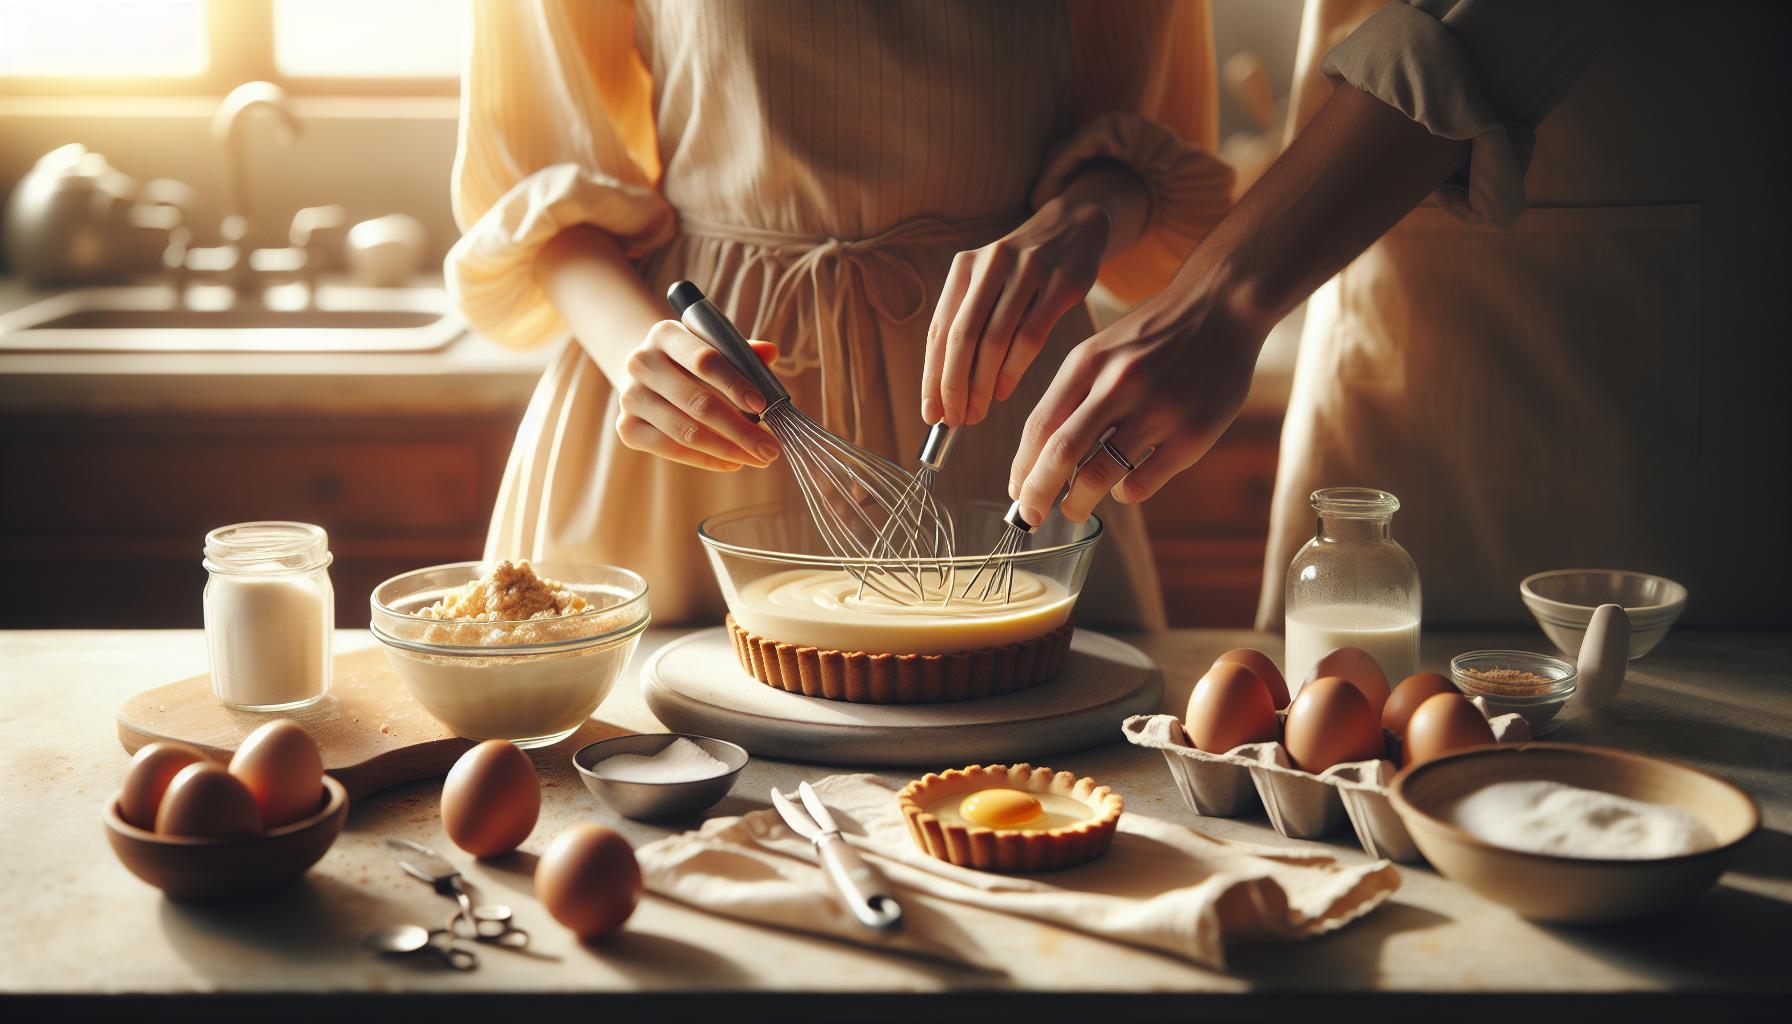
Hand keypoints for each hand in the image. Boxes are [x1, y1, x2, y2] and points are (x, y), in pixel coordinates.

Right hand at [615, 320, 782, 470]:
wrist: (647, 374)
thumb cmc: (691, 360)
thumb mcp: (714, 346)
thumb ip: (741, 351)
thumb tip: (770, 352)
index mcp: (665, 334)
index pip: (704, 360)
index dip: (735, 383)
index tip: (763, 405)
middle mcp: (641, 363)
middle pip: (697, 402)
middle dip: (740, 430)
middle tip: (770, 447)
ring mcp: (630, 397)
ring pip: (685, 431)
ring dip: (728, 450)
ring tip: (758, 458)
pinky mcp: (627, 428)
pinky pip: (672, 450)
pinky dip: (706, 460)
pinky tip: (732, 463)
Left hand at [921, 195, 1110, 427]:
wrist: (1074, 228)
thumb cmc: (1023, 272)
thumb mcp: (988, 285)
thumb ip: (967, 328)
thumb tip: (944, 392)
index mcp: (964, 268)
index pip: (939, 331)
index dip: (931, 376)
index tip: (931, 412)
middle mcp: (991, 264)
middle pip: (963, 337)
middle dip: (954, 386)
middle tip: (955, 420)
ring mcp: (1028, 270)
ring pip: (996, 340)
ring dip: (983, 384)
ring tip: (978, 412)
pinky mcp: (1061, 282)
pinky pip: (1031, 335)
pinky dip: (1014, 370)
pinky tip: (1005, 392)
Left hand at [1007, 288, 1265, 524]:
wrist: (1222, 306)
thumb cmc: (1153, 336)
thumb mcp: (1102, 349)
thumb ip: (1073, 394)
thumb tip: (1040, 457)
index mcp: (1088, 362)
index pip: (1039, 425)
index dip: (1021, 466)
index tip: (1016, 491)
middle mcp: (1119, 385)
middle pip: (1060, 453)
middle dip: (1036, 494)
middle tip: (1029, 516)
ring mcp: (1158, 410)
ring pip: (1098, 476)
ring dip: (1077, 503)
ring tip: (1073, 509)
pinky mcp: (1192, 435)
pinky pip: (1142, 483)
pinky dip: (1123, 494)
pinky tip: (1123, 489)